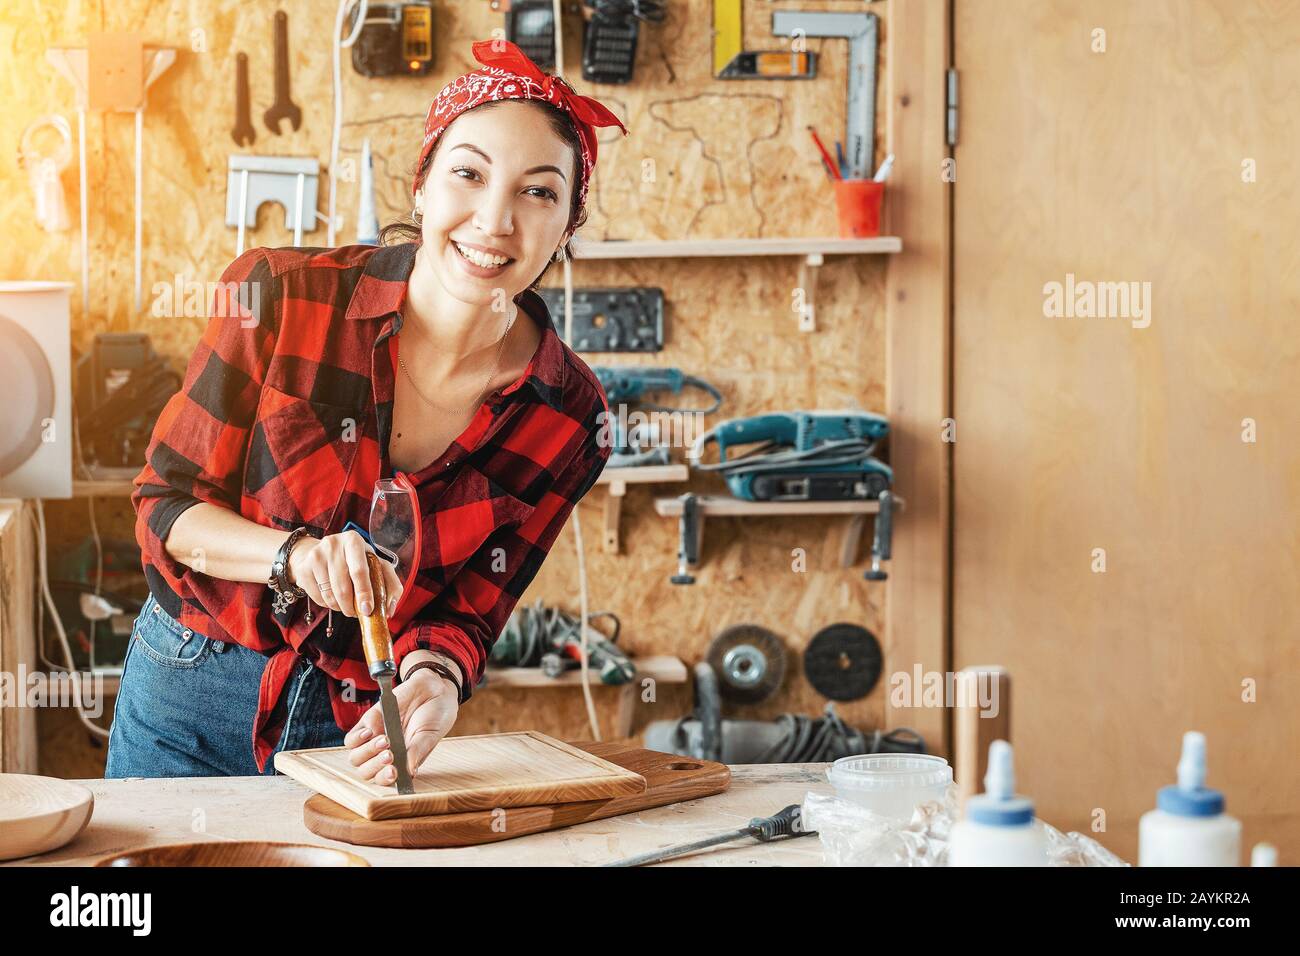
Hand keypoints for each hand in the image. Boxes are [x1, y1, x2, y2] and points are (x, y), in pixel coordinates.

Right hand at [286, 529, 402, 617]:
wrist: (317, 552)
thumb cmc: (353, 560)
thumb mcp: (375, 564)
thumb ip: (389, 583)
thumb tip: (389, 610)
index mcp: (354, 541)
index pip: (359, 571)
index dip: (364, 593)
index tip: (367, 610)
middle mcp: (333, 545)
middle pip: (343, 587)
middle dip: (351, 606)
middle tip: (356, 613)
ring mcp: (316, 556)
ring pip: (329, 595)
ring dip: (340, 607)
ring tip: (345, 604)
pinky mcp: (304, 569)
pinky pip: (318, 598)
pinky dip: (327, 604)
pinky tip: (332, 597)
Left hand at [343, 667, 459, 783]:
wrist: (431, 689)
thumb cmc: (435, 716)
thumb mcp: (429, 735)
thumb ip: (418, 751)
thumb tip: (411, 771)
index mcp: (402, 763)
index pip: (386, 779)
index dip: (385, 779)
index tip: (394, 771)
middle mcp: (386, 754)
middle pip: (367, 772)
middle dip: (376, 766)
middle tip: (390, 755)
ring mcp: (374, 740)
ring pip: (356, 758)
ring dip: (368, 752)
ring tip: (386, 739)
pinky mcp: (367, 723)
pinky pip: (351, 740)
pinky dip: (357, 738)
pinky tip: (371, 731)